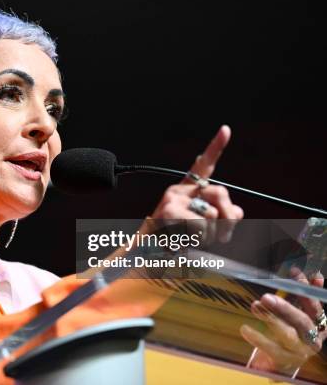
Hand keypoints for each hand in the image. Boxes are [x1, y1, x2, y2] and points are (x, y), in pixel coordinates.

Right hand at [150, 125, 243, 241]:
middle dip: (228, 218)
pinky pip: (200, 225)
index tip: (226, 129)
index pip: (203, 166)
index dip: (216, 147)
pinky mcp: (169, 211)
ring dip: (210, 235)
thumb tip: (237, 212)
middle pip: (220, 192)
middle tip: (221, 236)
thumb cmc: (176, 242)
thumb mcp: (204, 230)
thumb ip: (223, 219)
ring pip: (212, 215)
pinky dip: (197, 238)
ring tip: (192, 240)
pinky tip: (183, 241)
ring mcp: (172, 199)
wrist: (148, 255)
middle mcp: (178, 191)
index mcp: (187, 191)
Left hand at [241, 268, 325, 375]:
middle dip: (284, 307)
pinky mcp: (285, 360)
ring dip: (270, 319)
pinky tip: (245, 329)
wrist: (286, 360)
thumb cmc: (292, 329)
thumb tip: (299, 271)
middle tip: (266, 297)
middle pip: (302, 321)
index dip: (305, 288)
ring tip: (254, 306)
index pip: (314, 304)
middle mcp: (313, 337)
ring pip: (286, 335)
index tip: (293, 271)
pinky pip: (271, 349)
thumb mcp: (296, 311)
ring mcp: (300, 351)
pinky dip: (258, 339)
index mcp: (319, 323)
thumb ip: (300, 294)